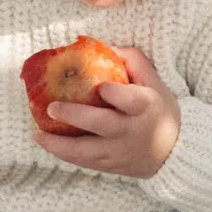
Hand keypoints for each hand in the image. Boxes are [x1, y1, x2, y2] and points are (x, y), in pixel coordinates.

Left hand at [35, 46, 180, 177]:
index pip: (130, 100)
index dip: (115, 94)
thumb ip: (133, 61)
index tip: (101, 87)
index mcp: (145, 106)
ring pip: (87, 151)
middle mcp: (131, 131)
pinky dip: (64, 154)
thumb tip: (104, 46)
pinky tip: (47, 143)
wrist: (173, 152)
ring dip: (60, 144)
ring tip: (37, 134)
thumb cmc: (160, 110)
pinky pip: (84, 162)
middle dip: (75, 116)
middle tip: (52, 107)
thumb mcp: (155, 82)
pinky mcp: (111, 165)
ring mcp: (119, 151)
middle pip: (101, 125)